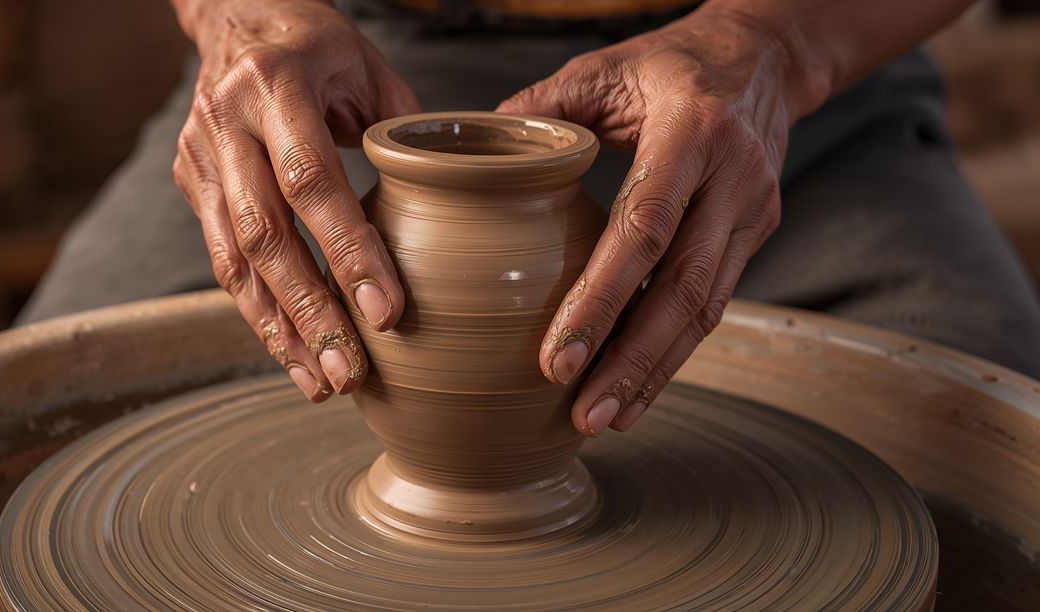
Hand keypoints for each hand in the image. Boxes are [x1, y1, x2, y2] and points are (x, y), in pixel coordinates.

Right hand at [172, 0, 419, 400]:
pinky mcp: (193, 185)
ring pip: (235, 262)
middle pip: (266, 236)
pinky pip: (223, 262)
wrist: (234, 15)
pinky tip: (293, 352)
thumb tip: (450, 207)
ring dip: (281, 330)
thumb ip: (404, 134)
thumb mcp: (368, 66)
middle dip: (311, 312)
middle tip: (352, 371)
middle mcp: (226, 123)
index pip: (312, 181)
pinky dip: (259, 314)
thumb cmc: (312, 42)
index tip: (386, 310)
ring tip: (324, 381)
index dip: (348, 251)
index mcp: (275, 86)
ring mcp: (200, 157)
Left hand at [498, 6, 794, 435]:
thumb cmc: (674, 63)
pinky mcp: (756, 234)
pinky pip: (714, 302)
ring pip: (706, 308)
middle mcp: (734, 177)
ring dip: (655, 371)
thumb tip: (473, 161)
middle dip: (631, 361)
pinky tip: (638, 385)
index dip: (602, 298)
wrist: (764, 56)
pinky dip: (674, 350)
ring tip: (606, 418)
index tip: (557, 355)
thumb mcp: (605, 69)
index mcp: (692, 130)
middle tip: (583, 415)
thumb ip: (539, 110)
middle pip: (683, 288)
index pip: (644, 227)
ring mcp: (753, 210)